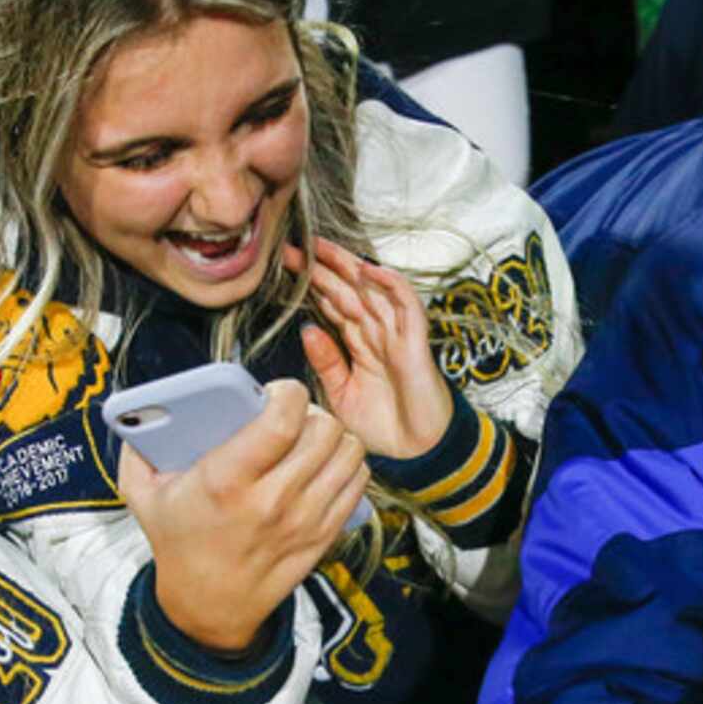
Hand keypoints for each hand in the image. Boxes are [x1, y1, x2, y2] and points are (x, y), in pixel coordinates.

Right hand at [119, 378, 366, 651]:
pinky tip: (326, 463)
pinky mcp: (323, 535)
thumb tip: (141, 406)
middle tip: (295, 415)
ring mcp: (303, 521)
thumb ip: (138, 445)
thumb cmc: (178, 542)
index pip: (282, 421)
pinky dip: (348, 465)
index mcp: (226, 482)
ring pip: (349, 453)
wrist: (207, 606)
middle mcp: (271, 501)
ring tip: (312, 437)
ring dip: (335, 436)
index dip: (288, 393)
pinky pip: (357, 483)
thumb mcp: (143, 493)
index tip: (276, 393)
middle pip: (324, 431)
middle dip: (312, 411)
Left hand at [293, 239, 455, 459]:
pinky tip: (370, 271)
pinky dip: (392, 286)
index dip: (312, 284)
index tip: (286, 266)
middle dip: (323, 268)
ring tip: (323, 248)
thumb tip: (307, 329)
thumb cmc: (385, 429)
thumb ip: (326, 363)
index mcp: (360, 344)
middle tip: (295, 247)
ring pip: (373, 291)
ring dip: (350, 268)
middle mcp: (378, 334)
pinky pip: (407, 306)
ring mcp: (397, 336)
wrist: (416, 455)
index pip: (333, 304)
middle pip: (349, 290)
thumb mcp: (341, 395)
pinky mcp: (415, 344)